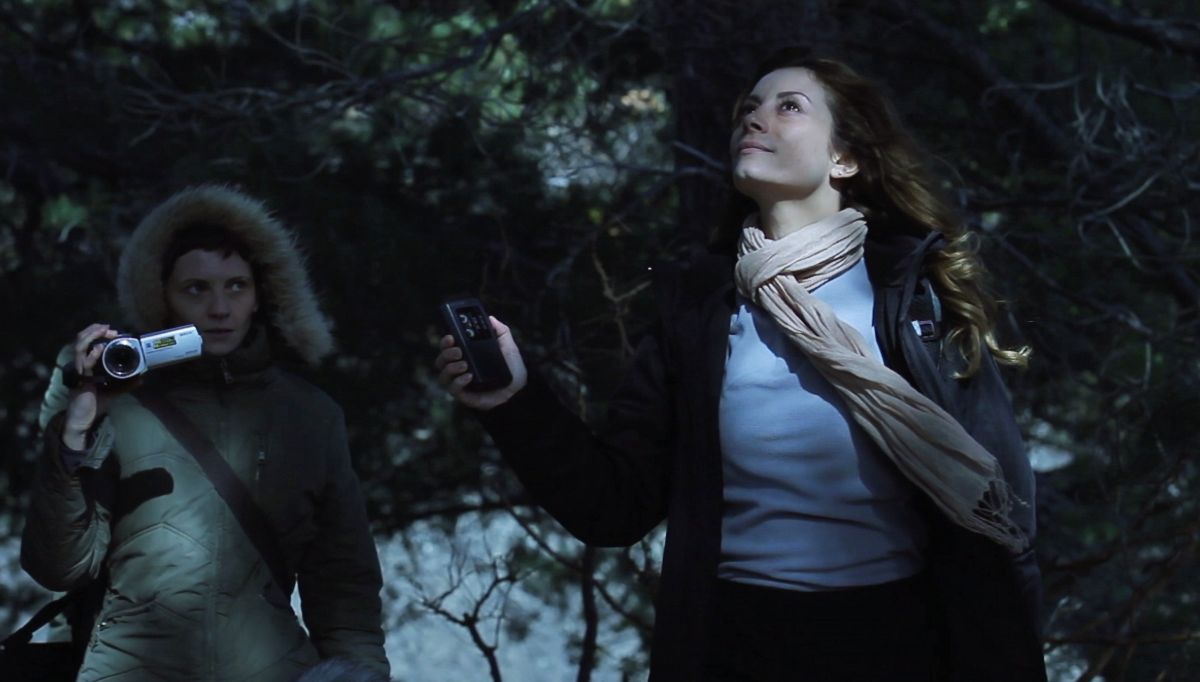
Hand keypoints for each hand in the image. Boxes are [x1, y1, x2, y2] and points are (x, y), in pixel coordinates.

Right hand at [62, 323, 117, 449]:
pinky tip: (99, 348)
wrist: (82, 421)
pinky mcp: (80, 380)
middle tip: (110, 329)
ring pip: (80, 347)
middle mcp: (79, 365)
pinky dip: (92, 354)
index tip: (112, 331)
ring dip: (92, 336)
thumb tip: (141, 378)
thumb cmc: (93, 405)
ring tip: (104, 330)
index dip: (97, 333)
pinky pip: (84, 364)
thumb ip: (125, 384)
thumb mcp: (113, 391)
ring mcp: (78, 371)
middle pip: (81, 340)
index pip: (87, 343)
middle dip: (95, 331)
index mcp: (86, 365)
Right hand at [435, 316, 527, 410]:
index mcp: (467, 354)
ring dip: (450, 368)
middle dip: (446, 353)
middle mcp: (460, 367)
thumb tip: (490, 318)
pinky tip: (469, 376)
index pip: (448, 346)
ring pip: (442, 374)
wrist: (519, 390)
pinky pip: (452, 388)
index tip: (451, 337)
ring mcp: (460, 382)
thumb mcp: (509, 347)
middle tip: (459, 351)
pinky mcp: (464, 395)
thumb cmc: (512, 369)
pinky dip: (458, 381)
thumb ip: (501, 331)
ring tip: (465, 365)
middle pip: (441, 359)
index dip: (446, 341)